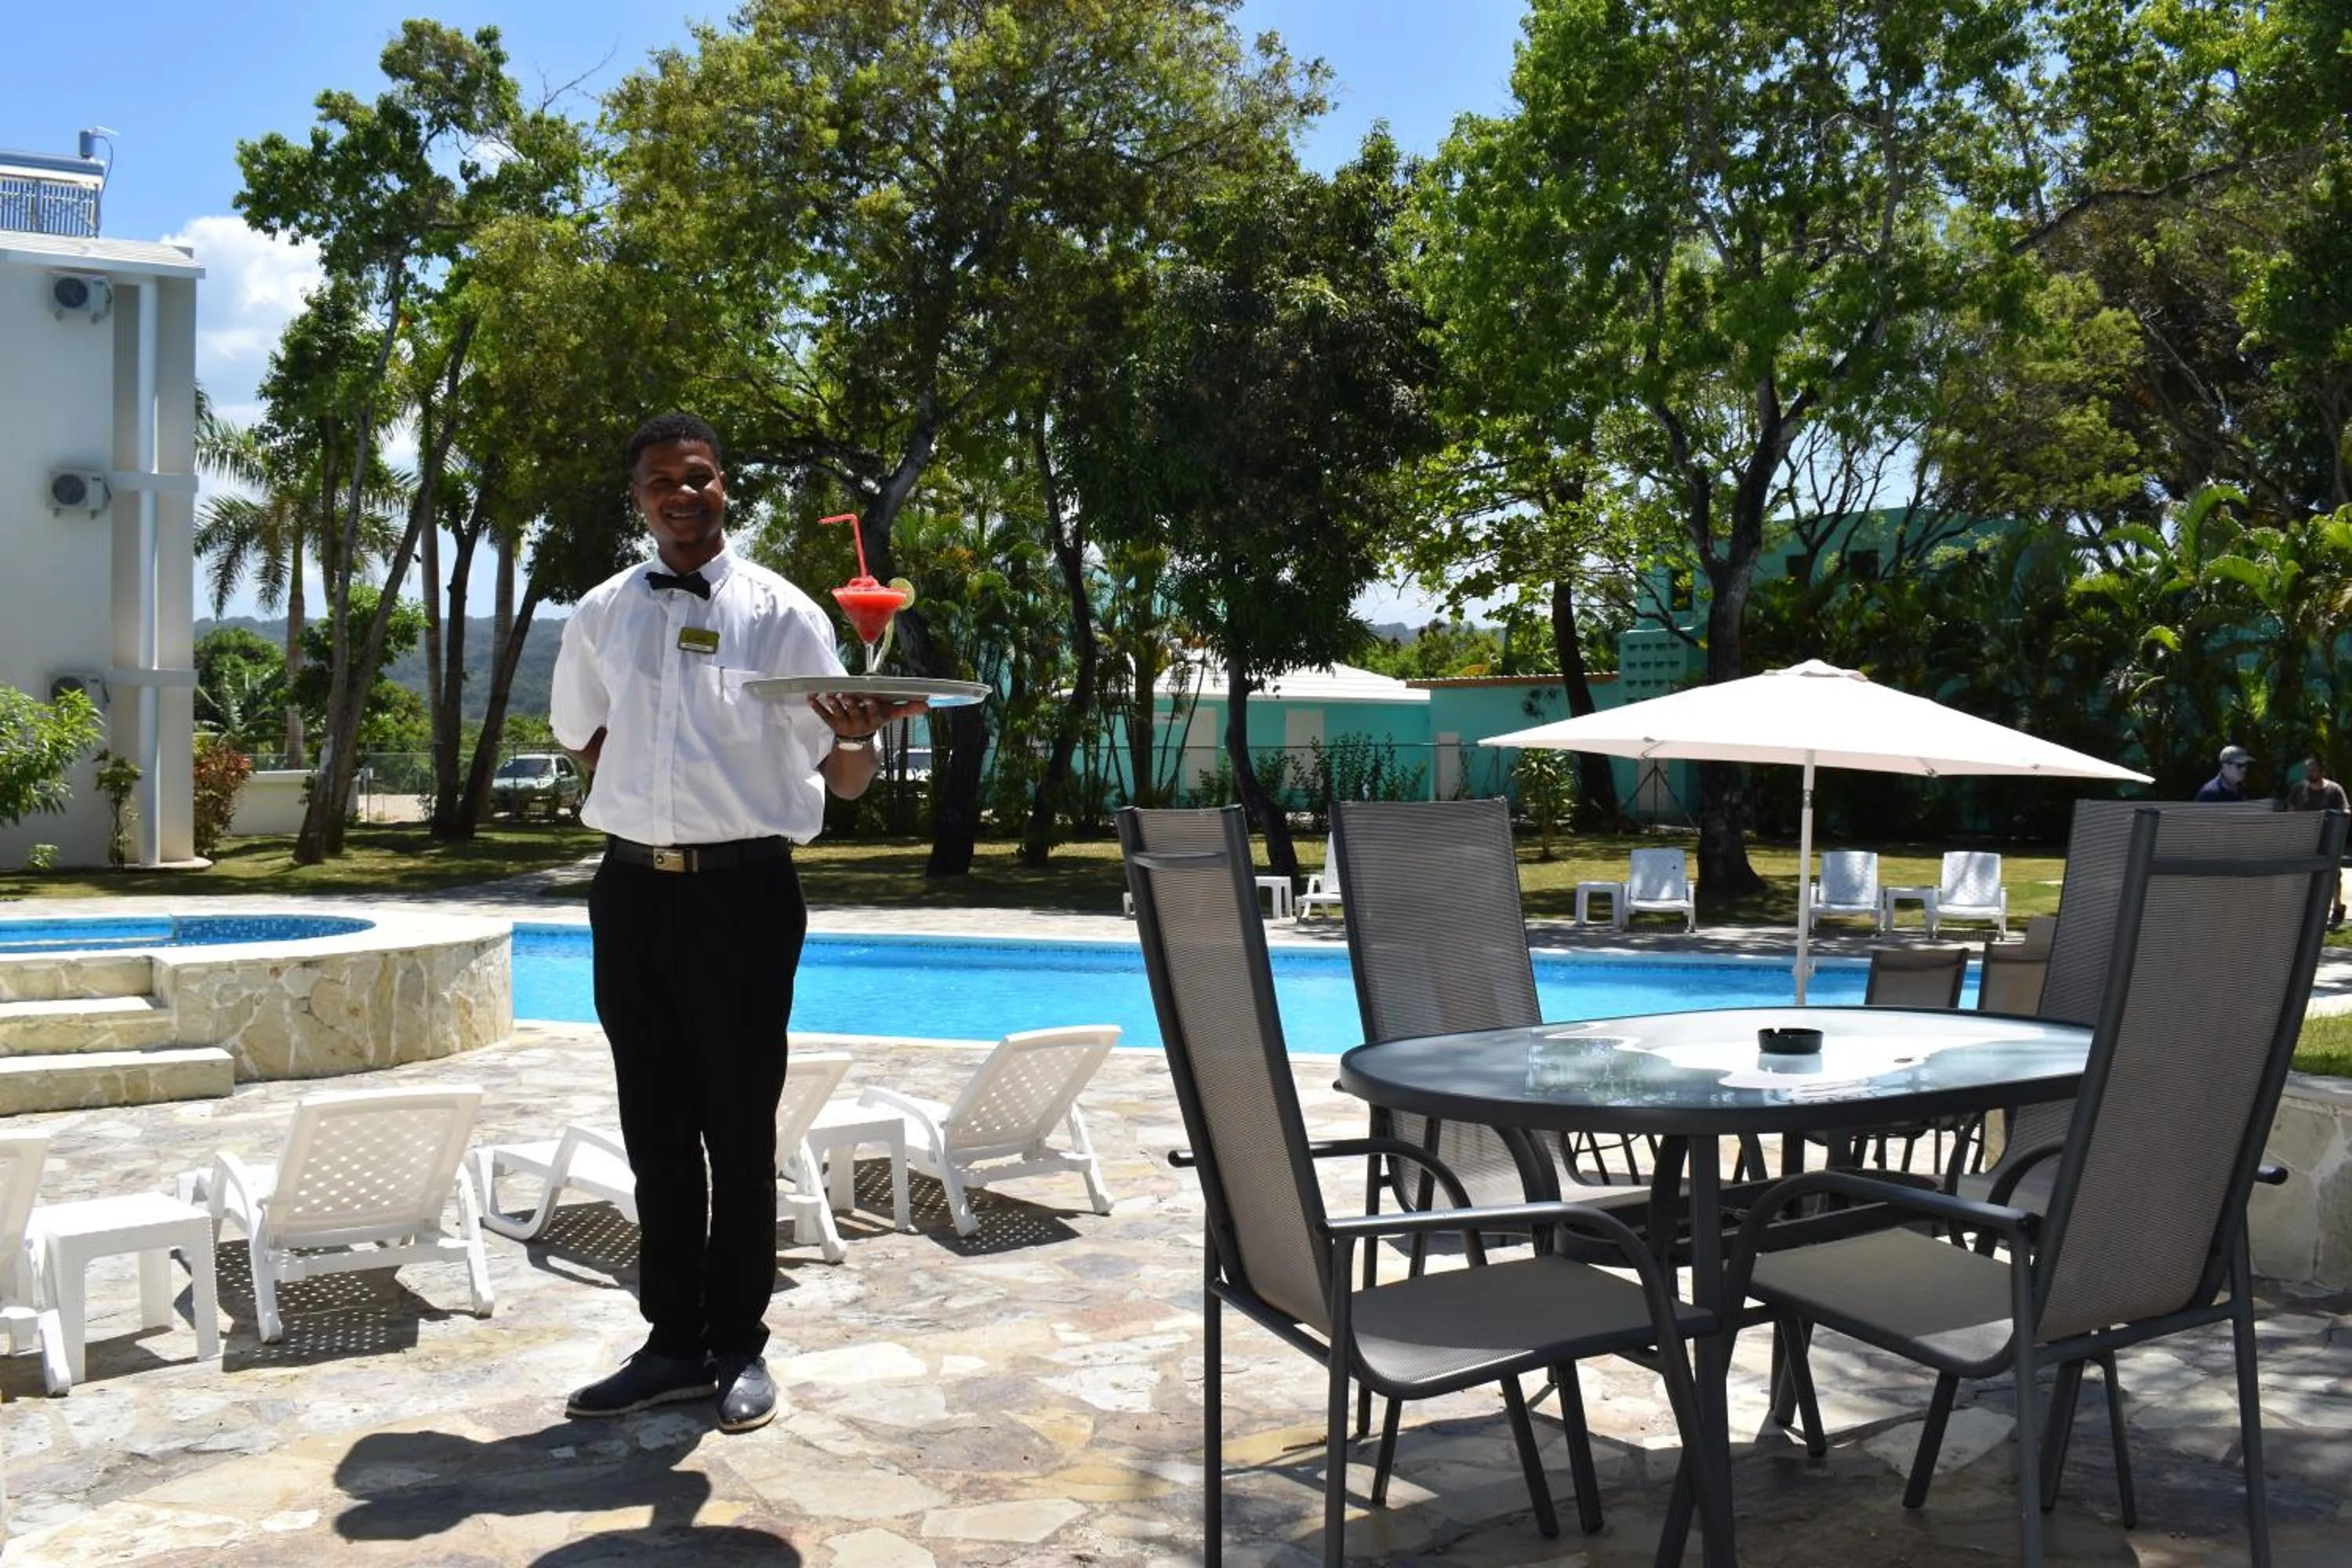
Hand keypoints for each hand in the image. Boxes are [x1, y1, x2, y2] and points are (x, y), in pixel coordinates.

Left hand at [810, 692, 928, 739]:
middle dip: (851, 705)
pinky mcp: (832, 725)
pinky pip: (823, 716)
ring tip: (828, 696)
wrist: (857, 744)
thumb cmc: (875, 721)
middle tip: (846, 695)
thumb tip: (927, 705)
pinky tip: (810, 698)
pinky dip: (817, 708)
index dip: (871, 707)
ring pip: (838, 715)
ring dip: (833, 705)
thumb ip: (907, 709)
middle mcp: (859, 724)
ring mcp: (844, 726)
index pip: (873, 713)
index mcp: (874, 721)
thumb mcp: (890, 716)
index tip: (869, 698)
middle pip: (855, 714)